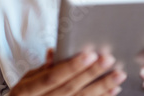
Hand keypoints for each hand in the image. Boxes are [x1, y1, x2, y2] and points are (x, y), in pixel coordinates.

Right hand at [10, 48, 126, 95]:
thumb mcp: (26, 80)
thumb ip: (42, 68)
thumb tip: (55, 52)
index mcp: (27, 91)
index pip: (53, 77)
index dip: (71, 66)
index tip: (89, 54)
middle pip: (70, 88)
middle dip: (91, 74)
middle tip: (108, 60)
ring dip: (101, 88)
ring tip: (117, 75)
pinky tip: (112, 91)